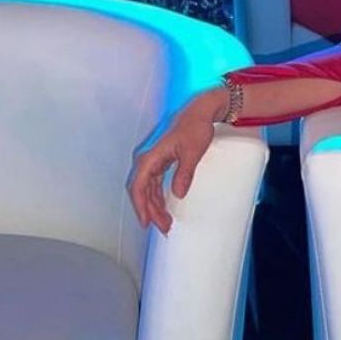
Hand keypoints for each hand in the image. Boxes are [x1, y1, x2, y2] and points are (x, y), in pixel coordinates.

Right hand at [127, 86, 226, 234]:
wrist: (201, 111)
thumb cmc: (196, 127)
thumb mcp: (192, 152)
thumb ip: (184, 173)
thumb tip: (177, 194)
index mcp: (150, 157)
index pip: (139, 187)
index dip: (141, 206)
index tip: (147, 223)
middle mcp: (148, 159)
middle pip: (142, 191)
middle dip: (150, 211)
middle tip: (163, 228)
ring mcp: (153, 160)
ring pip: (148, 189)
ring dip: (154, 206)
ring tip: (165, 223)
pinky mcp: (161, 160)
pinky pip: (154, 183)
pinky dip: (157, 196)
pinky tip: (164, 207)